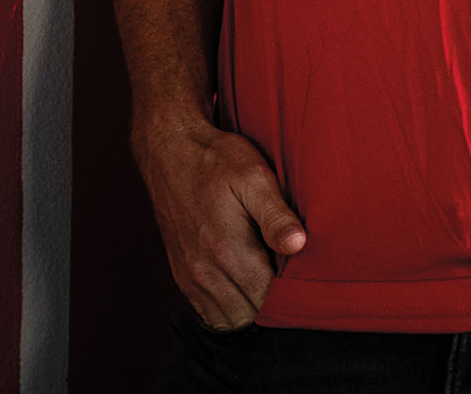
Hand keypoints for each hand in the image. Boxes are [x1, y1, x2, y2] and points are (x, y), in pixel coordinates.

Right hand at [136, 118, 306, 329]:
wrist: (170, 152)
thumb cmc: (216, 161)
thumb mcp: (254, 177)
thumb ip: (276, 215)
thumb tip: (299, 245)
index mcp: (229, 251)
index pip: (270, 298)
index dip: (290, 288)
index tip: (300, 268)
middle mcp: (206, 272)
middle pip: (251, 313)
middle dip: (272, 299)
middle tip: (284, 267)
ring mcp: (190, 277)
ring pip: (230, 319)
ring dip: (250, 305)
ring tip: (264, 270)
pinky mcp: (182, 276)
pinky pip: (209, 312)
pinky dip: (228, 305)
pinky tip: (242, 277)